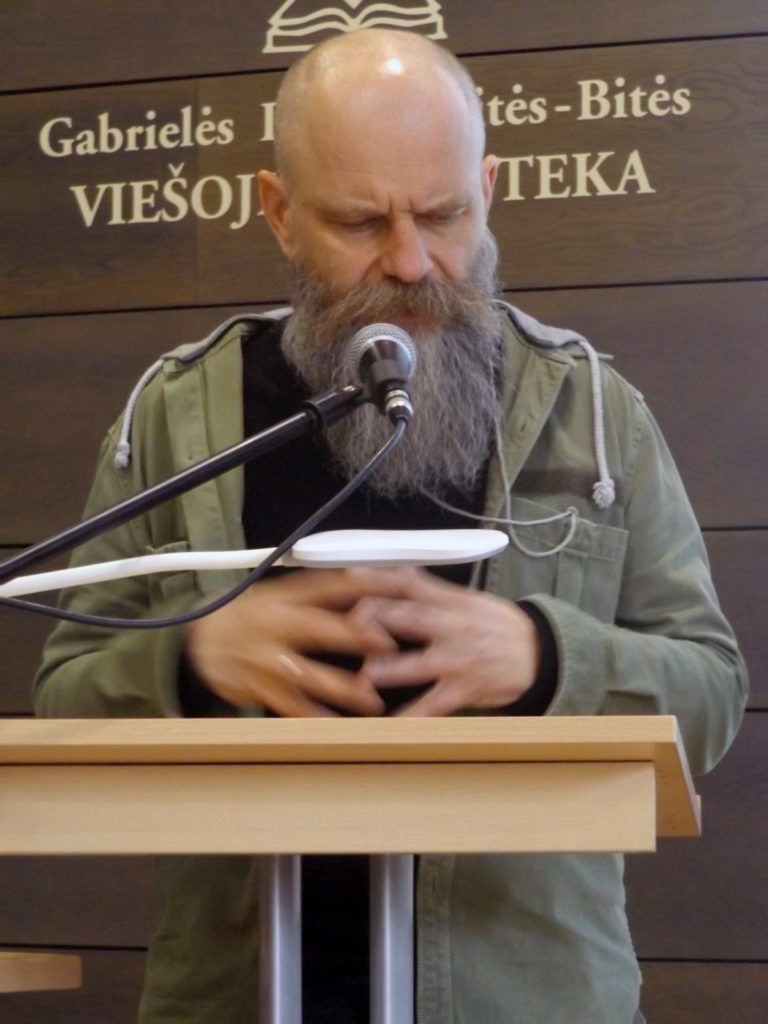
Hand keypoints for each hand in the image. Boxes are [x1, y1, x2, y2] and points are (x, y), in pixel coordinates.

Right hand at [186, 570, 395, 716]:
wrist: (198, 642)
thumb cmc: (247, 616)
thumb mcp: (276, 593)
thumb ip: (317, 592)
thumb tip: (366, 583)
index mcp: (282, 597)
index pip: (325, 586)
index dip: (359, 586)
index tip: (391, 589)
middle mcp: (273, 625)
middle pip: (317, 628)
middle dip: (353, 636)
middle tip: (386, 644)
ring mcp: (264, 658)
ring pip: (306, 675)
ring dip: (340, 688)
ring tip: (371, 699)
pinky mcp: (256, 687)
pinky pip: (288, 704)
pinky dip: (312, 716)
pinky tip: (337, 725)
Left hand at [348, 566, 541, 716]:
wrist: (540, 654)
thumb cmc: (498, 626)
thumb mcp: (470, 601)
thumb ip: (433, 592)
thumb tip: (398, 574)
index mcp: (452, 603)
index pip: (412, 584)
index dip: (381, 577)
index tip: (352, 574)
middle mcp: (453, 628)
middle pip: (412, 617)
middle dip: (380, 618)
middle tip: (351, 622)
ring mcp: (459, 660)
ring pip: (420, 663)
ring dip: (392, 669)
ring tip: (366, 676)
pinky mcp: (466, 688)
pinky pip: (436, 704)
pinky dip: (415, 716)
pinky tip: (392, 725)